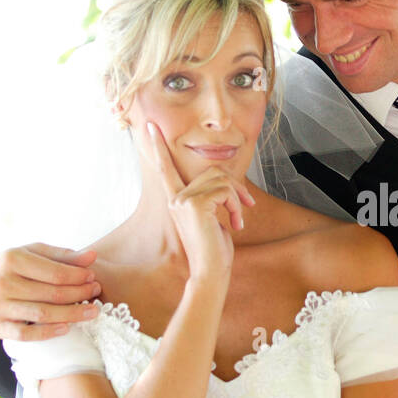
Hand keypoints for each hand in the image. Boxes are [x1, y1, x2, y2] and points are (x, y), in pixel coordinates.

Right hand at [0, 243, 101, 339]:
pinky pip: (27, 334)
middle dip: (80, 294)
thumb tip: (92, 257)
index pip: (55, 272)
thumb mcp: (29, 253)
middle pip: (52, 294)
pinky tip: (67, 328)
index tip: (93, 277)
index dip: (78, 277)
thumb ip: (61, 255)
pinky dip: (48, 333)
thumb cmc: (8, 268)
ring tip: (92, 312)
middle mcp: (3, 283)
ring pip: (43, 314)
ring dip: (72, 314)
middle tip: (96, 293)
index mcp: (12, 260)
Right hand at [145, 121, 255, 281]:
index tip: (149, 126)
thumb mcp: (212, 218)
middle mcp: (175, 197)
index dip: (158, 146)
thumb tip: (224, 180)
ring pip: (221, 179)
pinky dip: (237, 206)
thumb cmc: (214, 249)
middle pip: (212, 170)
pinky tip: (235, 224)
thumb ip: (211, 197)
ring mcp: (183, 200)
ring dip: (237, 198)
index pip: (165, 168)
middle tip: (247, 205)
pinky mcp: (195, 204)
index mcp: (176, 199)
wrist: (210, 272)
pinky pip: (226, 191)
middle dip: (235, 186)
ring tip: (238, 220)